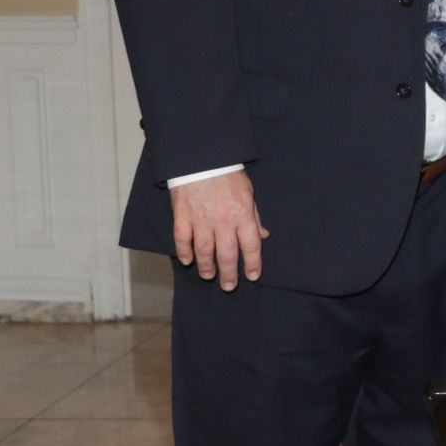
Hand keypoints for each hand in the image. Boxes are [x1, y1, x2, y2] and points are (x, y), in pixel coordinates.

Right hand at [170, 169, 268, 290]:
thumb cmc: (228, 175)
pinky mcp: (183, 216)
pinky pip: (182, 239)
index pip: (251, 245)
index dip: (253, 263)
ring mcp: (201, 219)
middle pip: (227, 254)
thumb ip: (255, 216)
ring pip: (204, 251)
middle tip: (229, 286)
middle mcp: (223, 221)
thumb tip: (263, 236)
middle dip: (229, 273)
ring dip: (207, 267)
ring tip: (209, 276)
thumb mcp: (249, 193)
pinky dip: (185, 252)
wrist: (203, 158)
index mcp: (243, 214)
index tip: (253, 276)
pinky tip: (187, 260)